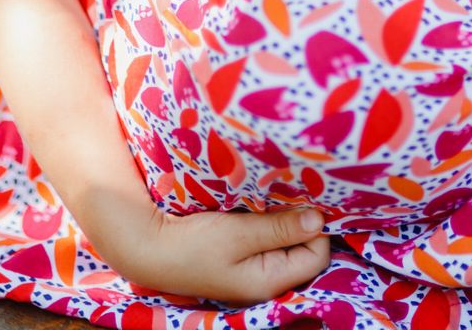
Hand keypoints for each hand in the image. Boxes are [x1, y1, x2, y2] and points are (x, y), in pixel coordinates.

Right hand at [106, 202, 329, 304]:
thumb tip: (320, 220)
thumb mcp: (238, 232)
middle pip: (305, 250)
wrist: (151, 249)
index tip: (307, 196)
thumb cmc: (193, 244)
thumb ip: (279, 227)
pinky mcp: (242, 261)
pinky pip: (269, 241)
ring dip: (285, 219)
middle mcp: (267, 281)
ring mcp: (254, 272)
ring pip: (287, 243)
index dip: (317, 226)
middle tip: (295, 190)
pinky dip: (269, 223)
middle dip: (302, 221)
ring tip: (278, 195)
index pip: (317, 255)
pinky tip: (261, 205)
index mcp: (270, 281)